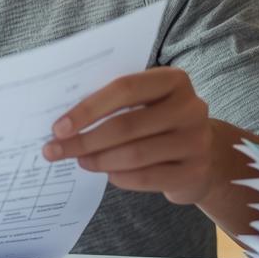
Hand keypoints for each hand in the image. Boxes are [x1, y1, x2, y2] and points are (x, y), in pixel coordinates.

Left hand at [42, 67, 222, 205]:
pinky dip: (120, 177)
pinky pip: (147, 177)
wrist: (203, 155)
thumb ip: (114, 103)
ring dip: (99, 159)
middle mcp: (191, 108)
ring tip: (80, 160)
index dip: (88, 109)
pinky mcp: (195, 171)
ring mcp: (196, 141)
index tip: (58, 127)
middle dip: (84, 140)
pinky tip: (106, 173)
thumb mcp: (145, 103)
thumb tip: (64, 123)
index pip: (124, 89)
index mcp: (174, 80)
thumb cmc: (159, 123)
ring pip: (135, 154)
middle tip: (55, 150)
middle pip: (126, 125)